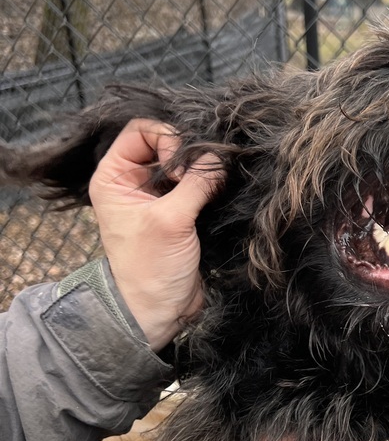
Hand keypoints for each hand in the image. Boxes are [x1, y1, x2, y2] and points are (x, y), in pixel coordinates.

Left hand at [88, 119, 222, 351]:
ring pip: (188, 162)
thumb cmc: (150, 268)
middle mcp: (135, 181)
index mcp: (115, 177)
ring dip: (205, 170)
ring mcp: (160, 195)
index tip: (180, 172)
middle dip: (191, 154)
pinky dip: (213, 184)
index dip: (167, 139)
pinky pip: (200, 182)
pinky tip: (221, 194)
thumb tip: (222, 156)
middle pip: (168, 141)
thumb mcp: (170, 221)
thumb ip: (196, 182)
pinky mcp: (183, 209)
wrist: (159, 311)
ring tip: (214, 188)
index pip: (142, 129)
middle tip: (202, 180)